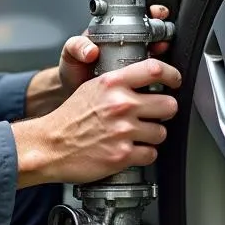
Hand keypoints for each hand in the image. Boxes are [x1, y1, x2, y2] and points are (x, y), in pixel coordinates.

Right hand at [14, 56, 182, 186]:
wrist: (49, 146)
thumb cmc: (69, 119)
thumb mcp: (92, 88)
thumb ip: (119, 82)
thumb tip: (145, 80)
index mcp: (112, 84)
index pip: (154, 69)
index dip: (172, 74)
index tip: (175, 80)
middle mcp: (120, 105)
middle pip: (168, 104)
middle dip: (164, 112)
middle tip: (154, 114)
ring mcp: (123, 131)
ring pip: (161, 132)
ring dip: (152, 136)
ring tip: (136, 135)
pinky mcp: (122, 155)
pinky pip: (151, 154)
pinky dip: (143, 154)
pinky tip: (130, 149)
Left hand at [57, 3, 173, 95]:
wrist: (76, 95)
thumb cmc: (73, 70)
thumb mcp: (70, 54)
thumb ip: (76, 46)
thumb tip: (91, 50)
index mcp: (112, 32)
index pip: (134, 17)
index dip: (148, 12)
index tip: (154, 13)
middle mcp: (126, 44)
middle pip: (151, 32)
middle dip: (162, 29)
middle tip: (163, 32)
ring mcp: (133, 61)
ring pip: (155, 51)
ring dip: (163, 48)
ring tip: (162, 48)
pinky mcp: (137, 80)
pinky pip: (151, 74)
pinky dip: (159, 72)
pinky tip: (160, 71)